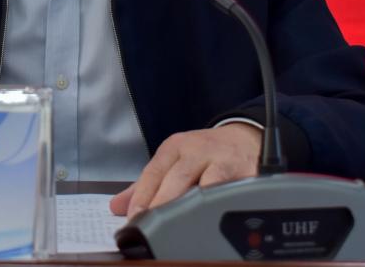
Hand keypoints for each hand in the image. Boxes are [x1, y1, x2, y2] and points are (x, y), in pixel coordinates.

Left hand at [109, 123, 261, 217]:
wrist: (246, 138)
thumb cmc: (205, 154)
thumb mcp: (173, 161)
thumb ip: (146, 184)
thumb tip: (118, 206)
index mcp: (175, 147)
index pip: (153, 172)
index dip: (142, 197)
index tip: (133, 218)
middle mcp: (197, 150)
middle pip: (177, 178)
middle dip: (163, 204)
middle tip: (152, 228)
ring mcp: (222, 160)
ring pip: (205, 185)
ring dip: (191, 206)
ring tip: (179, 227)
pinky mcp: (245, 172)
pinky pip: (232, 191)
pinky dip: (221, 204)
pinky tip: (212, 217)